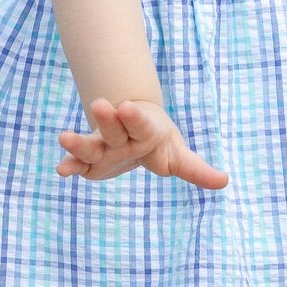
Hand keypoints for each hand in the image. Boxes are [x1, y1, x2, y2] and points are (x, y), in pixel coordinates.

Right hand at [57, 97, 227, 188]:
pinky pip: (78, 163)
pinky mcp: (90, 163)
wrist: (131, 133)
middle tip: (100, 104)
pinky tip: (61, 171)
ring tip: (64, 137)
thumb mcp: (178, 155)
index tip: (128, 107)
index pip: (141, 123)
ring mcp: (103, 148)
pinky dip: (69, 165)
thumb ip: (196, 169)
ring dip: (78, 142)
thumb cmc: (158, 142)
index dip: (135, 117)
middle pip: (113, 128)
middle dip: (107, 118)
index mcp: (143, 131)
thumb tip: (225, 181)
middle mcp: (120, 137)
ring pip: (91, 144)